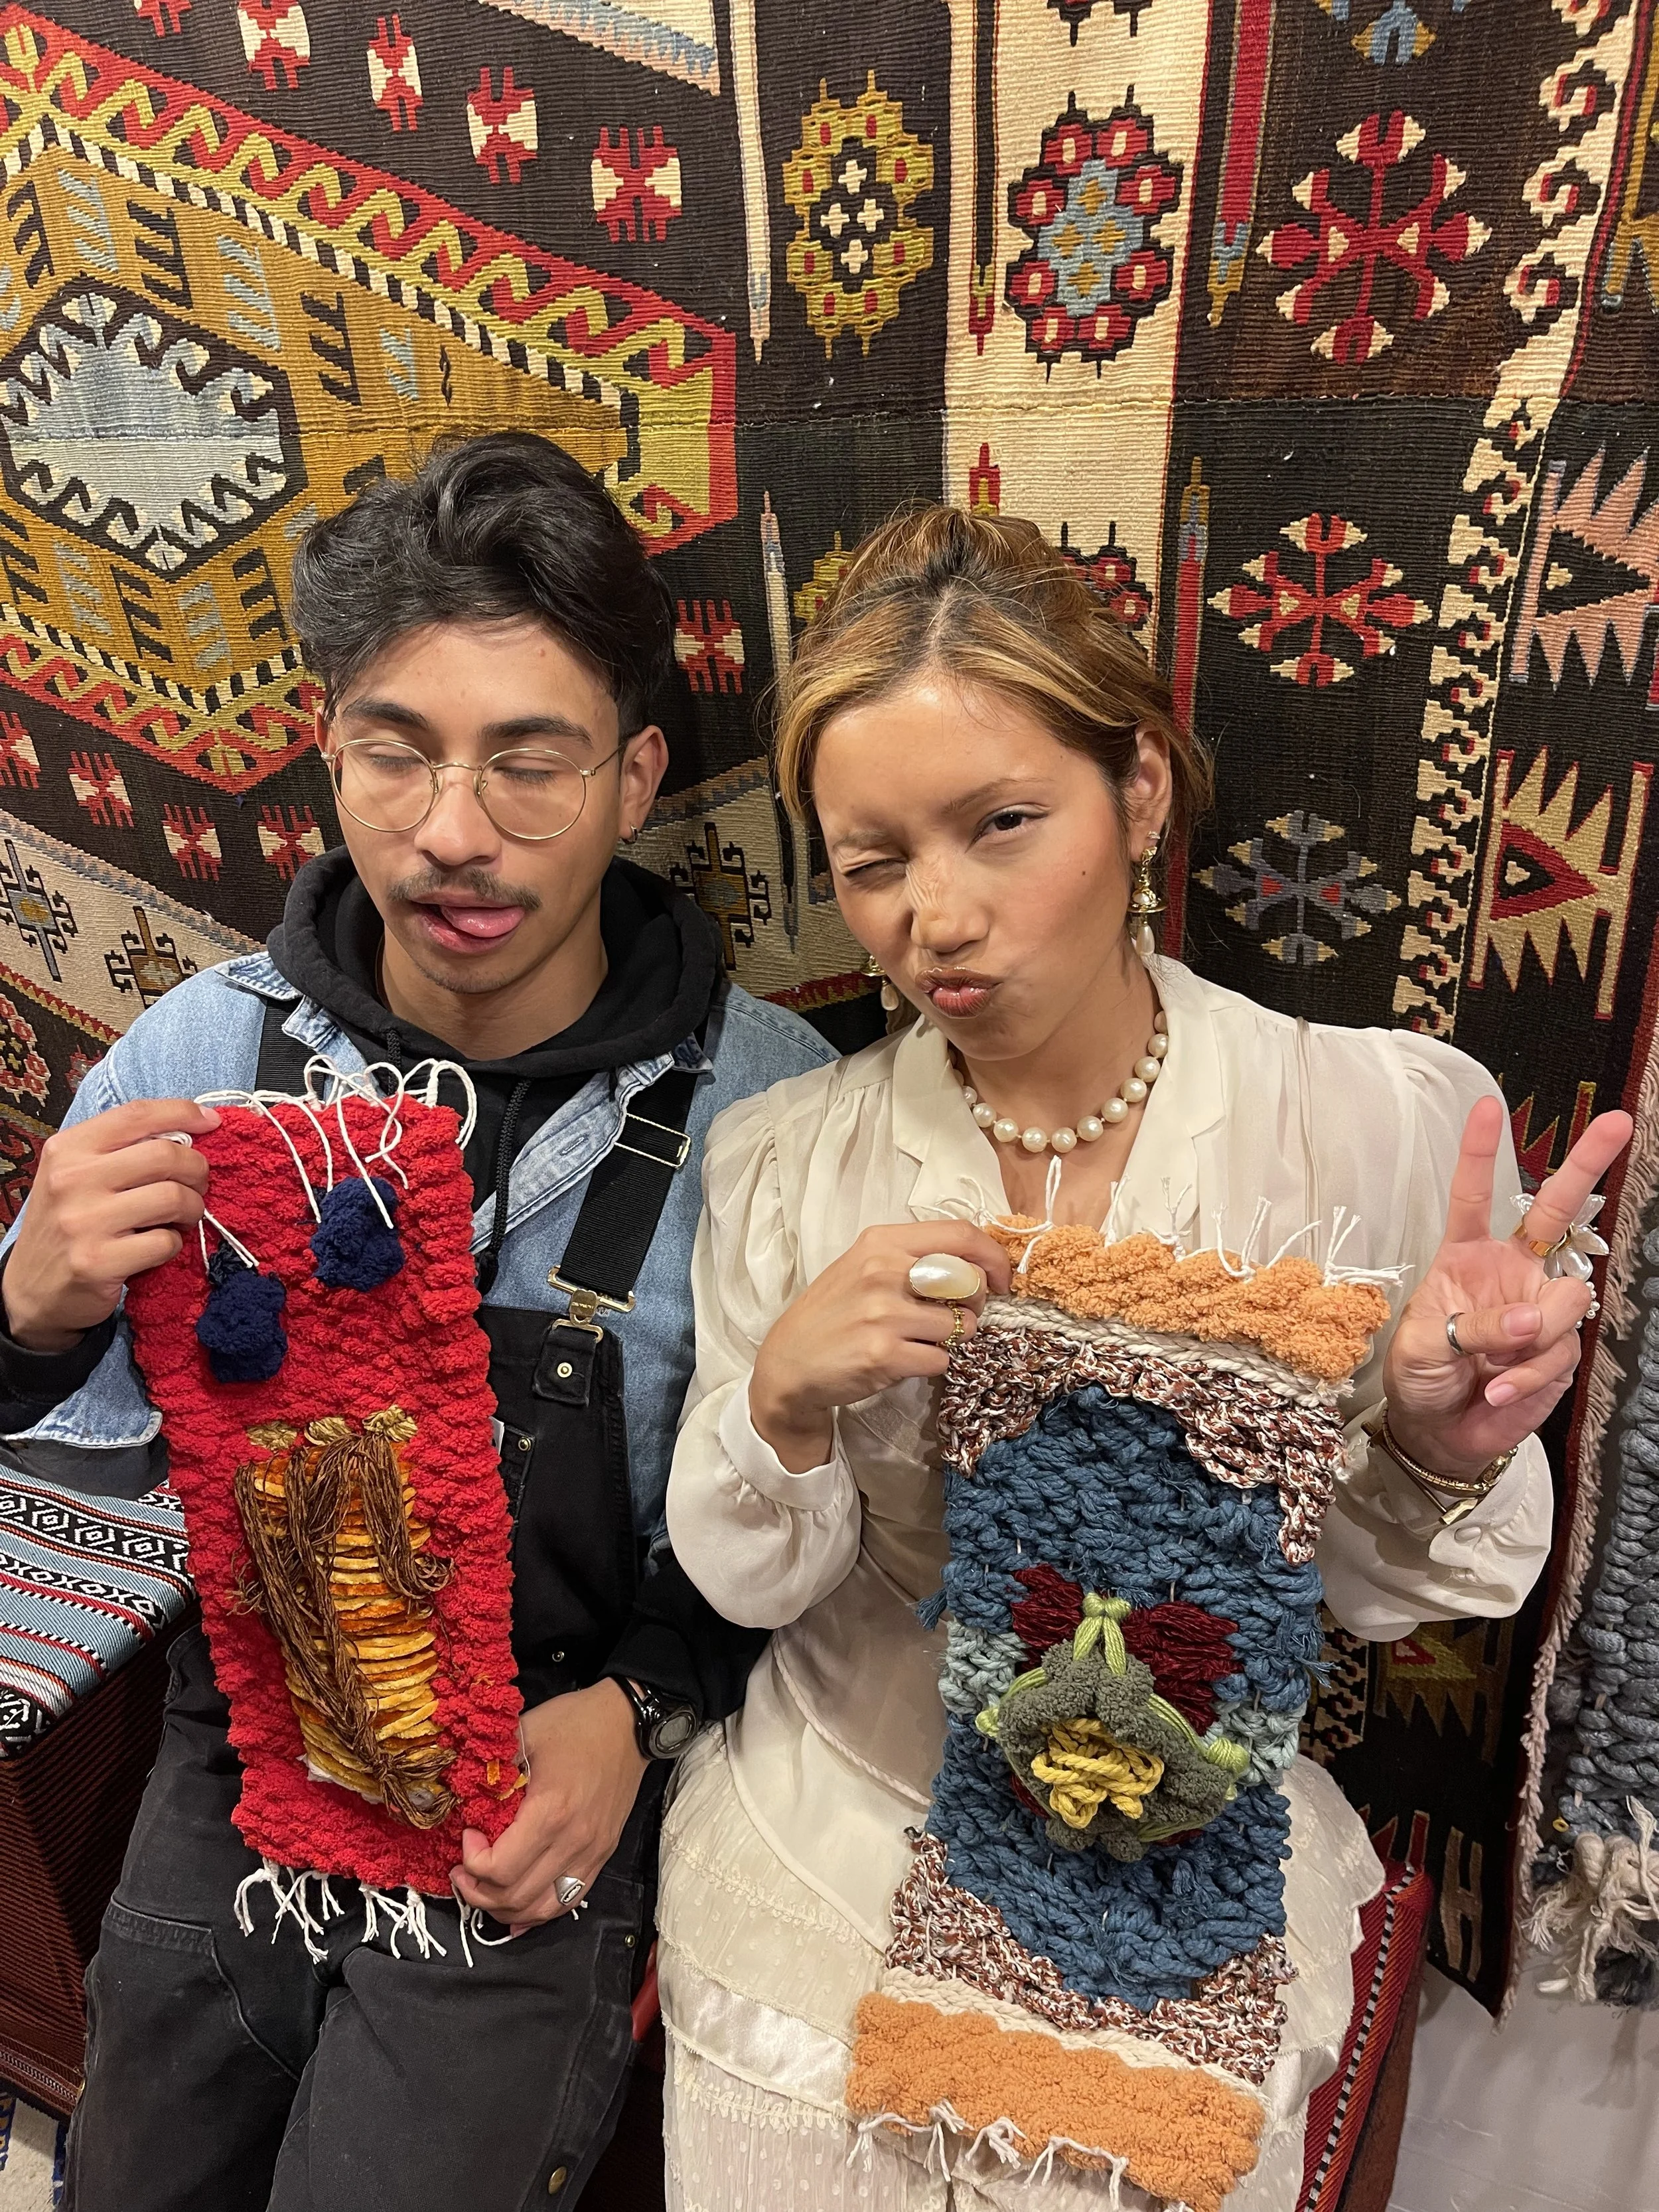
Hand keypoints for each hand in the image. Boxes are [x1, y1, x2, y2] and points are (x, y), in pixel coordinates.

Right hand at [4, 1098, 220, 1352]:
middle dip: (196, 1169)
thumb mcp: (78, 1175)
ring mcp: (83, 1222)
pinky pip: (165, 1242)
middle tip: (197, 1185)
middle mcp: (72, 1179)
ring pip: (172, 1197)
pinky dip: (174, 1244)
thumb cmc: (68, 1223)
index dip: (182, 1112)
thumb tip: (191, 1130)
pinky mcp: (97, 1262)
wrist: (31, 1288)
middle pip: (165, 1154)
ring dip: (192, 1208)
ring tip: (183, 1216)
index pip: (136, 1114)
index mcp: (68, 1149)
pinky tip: (159, 1246)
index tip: (210, 1122)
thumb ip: (122, 1150)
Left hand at [451, 1680, 646, 1934]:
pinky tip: (517, 1911)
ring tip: (484, 1889)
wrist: (629, 1724)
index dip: (472, 1863)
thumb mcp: (525, 1733)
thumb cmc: (576, 1724)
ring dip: (505, 1908)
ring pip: (541, 1909)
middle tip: (462, 1871)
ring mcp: (591, 1853)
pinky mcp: (602, 1855)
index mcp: (552, 1811)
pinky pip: (568, 1901)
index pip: (501, 1868)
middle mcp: (574, 1841)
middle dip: (478, 1891)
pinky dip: (538, 1913)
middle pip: (516, 1896)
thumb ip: (492, 1767)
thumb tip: (458, 1792)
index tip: (468, 1836)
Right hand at [749, 1222, 1011, 1471]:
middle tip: (958, 1315)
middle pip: (969, 1280)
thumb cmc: (832, 1311)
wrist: (789, 1362)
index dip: (993, 1257)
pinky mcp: (885, 1354)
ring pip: (960, 1326)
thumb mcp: (863, 1266)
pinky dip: (932, 1364)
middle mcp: (884, 1271)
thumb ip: (912, 1257)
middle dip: (975, 1303)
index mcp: (882, 1242)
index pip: (960, 1234)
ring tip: (922, 1339)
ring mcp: (884, 1314)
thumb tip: (974, 1263)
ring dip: (952, 1339)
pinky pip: (941, 1360)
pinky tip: (905, 1359)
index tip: (1001, 1279)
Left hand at [1381, 1095, 1631, 1481]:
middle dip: (1588, 1164)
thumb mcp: (1422, 1345)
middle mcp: (1513, 1271)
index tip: (1487, 1106)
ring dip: (1529, 1339)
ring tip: (1489, 1368)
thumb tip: (1528, 1319)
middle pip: (1557, 1211)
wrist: (1439, 1429)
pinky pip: (1557, 1353)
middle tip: (1620, 1124)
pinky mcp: (1558, 1350)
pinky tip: (1498, 1389)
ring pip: (1564, 1301)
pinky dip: (1526, 1376)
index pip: (1476, 1197)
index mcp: (1468, 1255)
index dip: (1480, 1153)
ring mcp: (1541, 1309)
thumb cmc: (1421, 1374)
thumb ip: (1470, 1326)